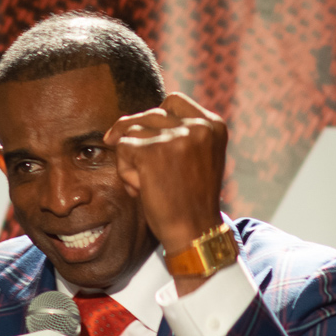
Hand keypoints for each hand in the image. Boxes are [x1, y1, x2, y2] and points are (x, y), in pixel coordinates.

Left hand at [103, 92, 227, 256]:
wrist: (194, 233)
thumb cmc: (189, 201)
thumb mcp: (196, 159)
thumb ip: (179, 136)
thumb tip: (129, 121)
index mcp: (214, 125)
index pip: (174, 101)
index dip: (154, 118)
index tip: (145, 137)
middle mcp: (198, 126)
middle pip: (148, 114)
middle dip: (136, 138)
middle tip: (139, 168)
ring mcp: (175, 136)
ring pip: (132, 131)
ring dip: (131, 159)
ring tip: (146, 184)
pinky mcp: (152, 150)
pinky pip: (122, 148)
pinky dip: (125, 171)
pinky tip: (142, 189)